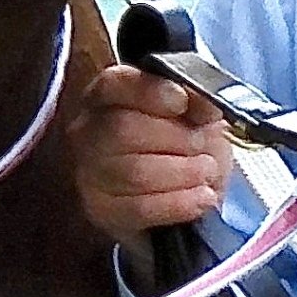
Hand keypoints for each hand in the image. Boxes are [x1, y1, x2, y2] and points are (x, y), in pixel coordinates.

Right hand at [69, 63, 230, 257]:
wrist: (182, 188)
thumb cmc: (183, 141)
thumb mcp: (196, 111)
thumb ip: (198, 99)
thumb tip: (207, 105)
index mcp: (107, 95)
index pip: (115, 84)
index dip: (149, 92)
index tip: (181, 101)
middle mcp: (88, 131)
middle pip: (123, 130)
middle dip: (174, 138)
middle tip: (201, 145)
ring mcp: (90, 173)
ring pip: (133, 172)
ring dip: (182, 172)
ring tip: (207, 171)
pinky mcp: (102, 211)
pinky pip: (139, 208)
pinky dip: (178, 203)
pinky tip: (203, 198)